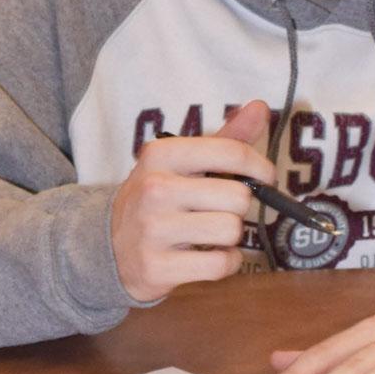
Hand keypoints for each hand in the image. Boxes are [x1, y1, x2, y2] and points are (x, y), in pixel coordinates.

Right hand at [111, 100, 274, 302]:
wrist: (109, 246)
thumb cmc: (157, 199)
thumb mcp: (182, 162)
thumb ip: (225, 137)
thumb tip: (261, 107)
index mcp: (161, 155)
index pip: (231, 152)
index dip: (260, 167)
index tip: (265, 177)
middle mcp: (155, 188)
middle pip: (238, 197)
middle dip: (238, 207)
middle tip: (220, 210)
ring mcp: (153, 229)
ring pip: (232, 230)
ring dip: (230, 236)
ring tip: (209, 232)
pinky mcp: (157, 266)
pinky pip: (221, 263)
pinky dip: (225, 262)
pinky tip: (207, 255)